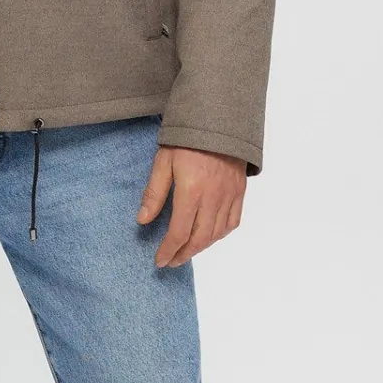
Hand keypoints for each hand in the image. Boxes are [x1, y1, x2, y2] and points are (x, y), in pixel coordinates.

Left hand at [136, 146, 246, 267]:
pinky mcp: (239, 191)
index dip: (169, 250)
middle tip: (171, 261)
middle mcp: (213, 197)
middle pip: (199, 239)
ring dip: (200, 247)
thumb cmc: (186, 139)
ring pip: (217, 234)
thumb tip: (143, 221)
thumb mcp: (163, 162)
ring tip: (186, 251)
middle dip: (183, 254)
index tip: (160, 261)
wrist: (218, 120)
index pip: (180, 232)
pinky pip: (232, 222)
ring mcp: (229, 195)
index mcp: (192, 191)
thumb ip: (154, 193)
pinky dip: (220, 235)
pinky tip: (209, 237)